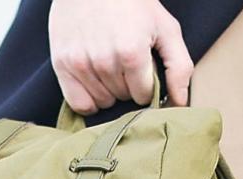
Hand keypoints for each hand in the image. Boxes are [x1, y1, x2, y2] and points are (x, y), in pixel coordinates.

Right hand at [48, 0, 193, 114]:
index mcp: (131, 54)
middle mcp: (104, 61)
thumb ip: (179, 68)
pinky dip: (88, 99)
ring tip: (108, 63)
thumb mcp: (165, 28)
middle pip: (123, 98)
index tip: (142, 65)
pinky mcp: (62, 63)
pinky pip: (79, 104)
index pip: (143, 95)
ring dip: (109, 90)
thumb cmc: (133, 3)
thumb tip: (180, 104)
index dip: (145, 83)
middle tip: (124, 59)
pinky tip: (94, 81)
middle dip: (127, 85)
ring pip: (103, 102)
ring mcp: (80, 63)